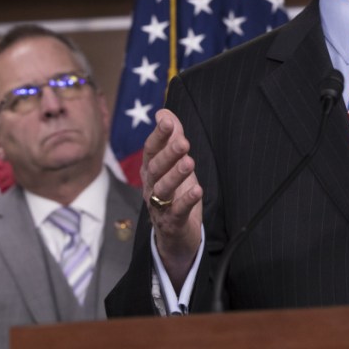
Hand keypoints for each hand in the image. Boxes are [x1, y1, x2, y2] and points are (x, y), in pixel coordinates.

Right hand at [142, 109, 203, 287]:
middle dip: (168, 154)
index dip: (158, 136)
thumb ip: (171, 139)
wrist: (174, 236)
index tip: (167, 122)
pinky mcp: (172, 223)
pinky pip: (177, 211)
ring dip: (176, 175)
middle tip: (183, 142)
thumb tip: (163, 112)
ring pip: (163, 189)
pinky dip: (186, 200)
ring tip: (189, 162)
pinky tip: (197, 190)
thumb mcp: (174, 164)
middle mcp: (151, 187)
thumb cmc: (175, 194)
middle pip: (155, 168)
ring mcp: (160, 206)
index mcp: (151, 171)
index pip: (151, 150)